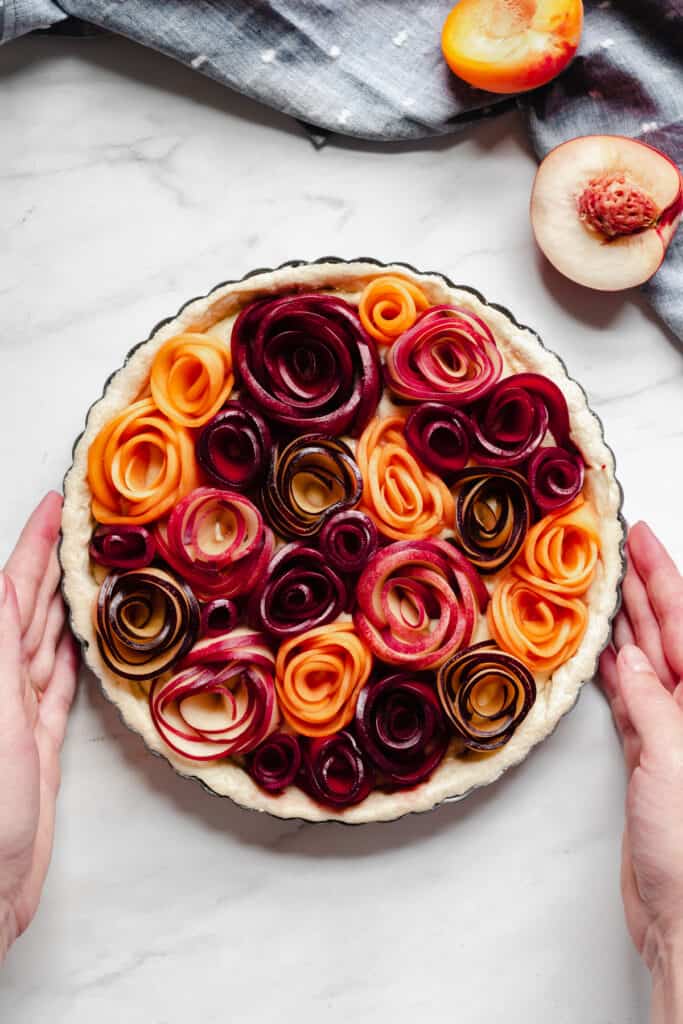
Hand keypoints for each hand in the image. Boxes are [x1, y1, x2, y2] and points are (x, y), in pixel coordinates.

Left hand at [0, 492, 78, 962]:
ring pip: (47, 642)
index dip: (32, 545)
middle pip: (30, 608)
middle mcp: (0, 684)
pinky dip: (75, 657)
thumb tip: (5, 586)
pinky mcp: (38, 743)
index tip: (54, 505)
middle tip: (79, 525)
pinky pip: (61, 685)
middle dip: (51, 564)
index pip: (12, 593)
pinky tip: (85, 640)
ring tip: (88, 570)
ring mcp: (18, 713)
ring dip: (66, 604)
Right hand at [599, 522, 682, 1020]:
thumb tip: (630, 660)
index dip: (665, 577)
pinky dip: (615, 672)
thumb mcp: (673, 765)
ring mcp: (673, 733)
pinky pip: (631, 699)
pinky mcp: (651, 758)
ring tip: (607, 587)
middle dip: (647, 588)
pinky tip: (605, 652)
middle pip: (670, 635)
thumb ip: (652, 707)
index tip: (642, 539)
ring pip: (648, 662)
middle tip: (621, 547)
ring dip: (629, 625)